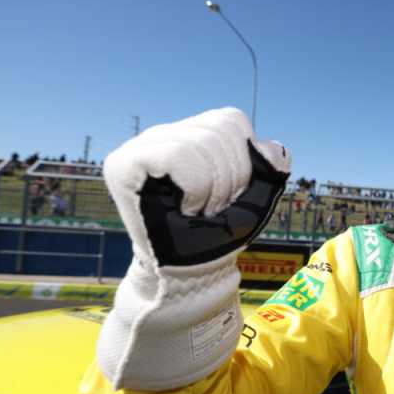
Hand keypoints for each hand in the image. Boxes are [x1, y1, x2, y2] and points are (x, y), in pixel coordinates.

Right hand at [96, 108, 291, 389]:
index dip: (243, 161)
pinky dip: (195, 187)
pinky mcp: (122, 164)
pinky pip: (178, 155)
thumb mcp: (254, 196)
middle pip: (219, 129)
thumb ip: (268, 167)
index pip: (230, 121)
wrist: (188, 272)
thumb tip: (270, 147)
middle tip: (212, 207)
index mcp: (191, 133)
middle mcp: (162, 134)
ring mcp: (139, 147)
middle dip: (231, 177)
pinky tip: (184, 207)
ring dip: (213, 187)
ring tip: (197, 209)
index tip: (229, 194)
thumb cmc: (216, 234)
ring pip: (201, 142)